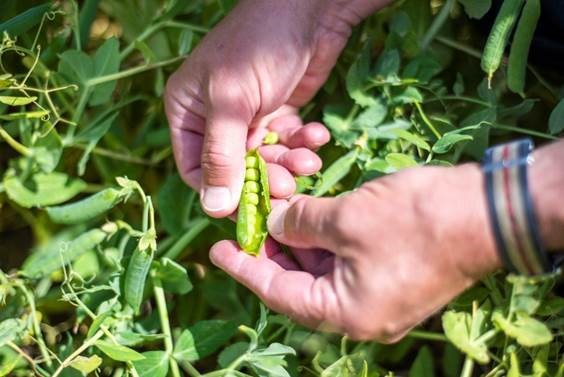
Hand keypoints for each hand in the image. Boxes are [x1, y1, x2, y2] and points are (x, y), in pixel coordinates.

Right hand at [164, 0, 389, 216]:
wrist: (309, 11)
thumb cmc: (258, 46)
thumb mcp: (232, 102)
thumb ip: (222, 155)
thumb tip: (212, 207)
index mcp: (188, 112)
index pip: (196, 169)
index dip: (221, 191)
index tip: (249, 206)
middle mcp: (215, 118)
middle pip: (236, 169)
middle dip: (263, 177)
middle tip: (288, 185)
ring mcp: (249, 116)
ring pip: (265, 158)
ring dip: (288, 163)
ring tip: (308, 162)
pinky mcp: (278, 112)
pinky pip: (287, 141)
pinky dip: (302, 143)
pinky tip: (316, 136)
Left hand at [210, 164, 500, 340]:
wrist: (486, 212)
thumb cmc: (414, 221)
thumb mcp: (345, 218)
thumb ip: (301, 223)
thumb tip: (275, 222)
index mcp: (345, 312)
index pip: (278, 292)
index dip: (244, 267)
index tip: (216, 249)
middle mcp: (360, 312)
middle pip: (299, 283)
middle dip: (272, 249)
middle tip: (248, 221)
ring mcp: (378, 295)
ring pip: (321, 269)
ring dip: (298, 240)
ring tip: (275, 211)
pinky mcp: (390, 274)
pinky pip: (344, 261)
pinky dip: (323, 239)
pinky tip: (309, 214)